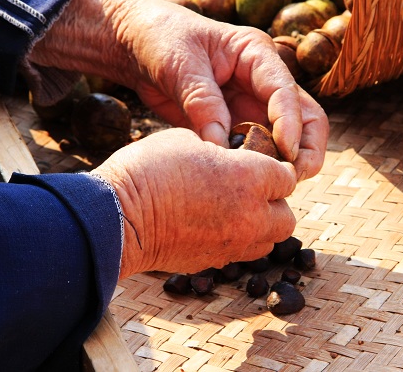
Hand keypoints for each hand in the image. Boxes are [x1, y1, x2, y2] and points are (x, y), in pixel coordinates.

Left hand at [29, 0, 328, 179]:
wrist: (135, 44)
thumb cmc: (159, 39)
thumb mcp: (179, 65)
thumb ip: (202, 102)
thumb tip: (221, 145)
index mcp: (255, 53)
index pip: (285, 89)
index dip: (290, 122)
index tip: (287, 152)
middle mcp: (261, 79)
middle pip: (304, 115)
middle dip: (306, 148)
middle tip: (292, 178)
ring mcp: (250, 102)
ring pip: (285, 137)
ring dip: (284, 162)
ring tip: (273, 186)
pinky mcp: (233, 123)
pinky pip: (254, 148)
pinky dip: (255, 166)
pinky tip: (243, 182)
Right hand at [94, 128, 297, 278]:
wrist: (117, 217)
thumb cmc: (148, 170)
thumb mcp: (187, 140)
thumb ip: (219, 150)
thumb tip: (226, 158)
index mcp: (249, 177)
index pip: (286, 176)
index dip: (274, 168)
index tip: (260, 163)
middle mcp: (250, 215)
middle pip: (286, 216)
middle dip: (275, 203)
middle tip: (251, 189)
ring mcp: (233, 244)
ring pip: (267, 240)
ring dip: (260, 225)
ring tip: (234, 210)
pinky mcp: (213, 261)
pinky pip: (239, 253)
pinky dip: (235, 240)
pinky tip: (212, 224)